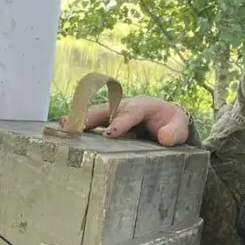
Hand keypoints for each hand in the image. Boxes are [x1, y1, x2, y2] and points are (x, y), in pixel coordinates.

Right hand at [63, 96, 189, 146]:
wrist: (167, 118)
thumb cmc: (172, 123)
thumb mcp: (179, 127)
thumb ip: (175, 132)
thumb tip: (164, 138)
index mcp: (143, 105)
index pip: (130, 113)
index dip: (119, 123)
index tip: (110, 134)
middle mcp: (126, 106)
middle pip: (107, 109)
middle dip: (92, 116)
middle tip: (77, 126)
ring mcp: (115, 112)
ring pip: (96, 114)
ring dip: (81, 119)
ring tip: (64, 126)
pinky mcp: (109, 121)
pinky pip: (94, 122)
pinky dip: (80, 125)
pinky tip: (66, 132)